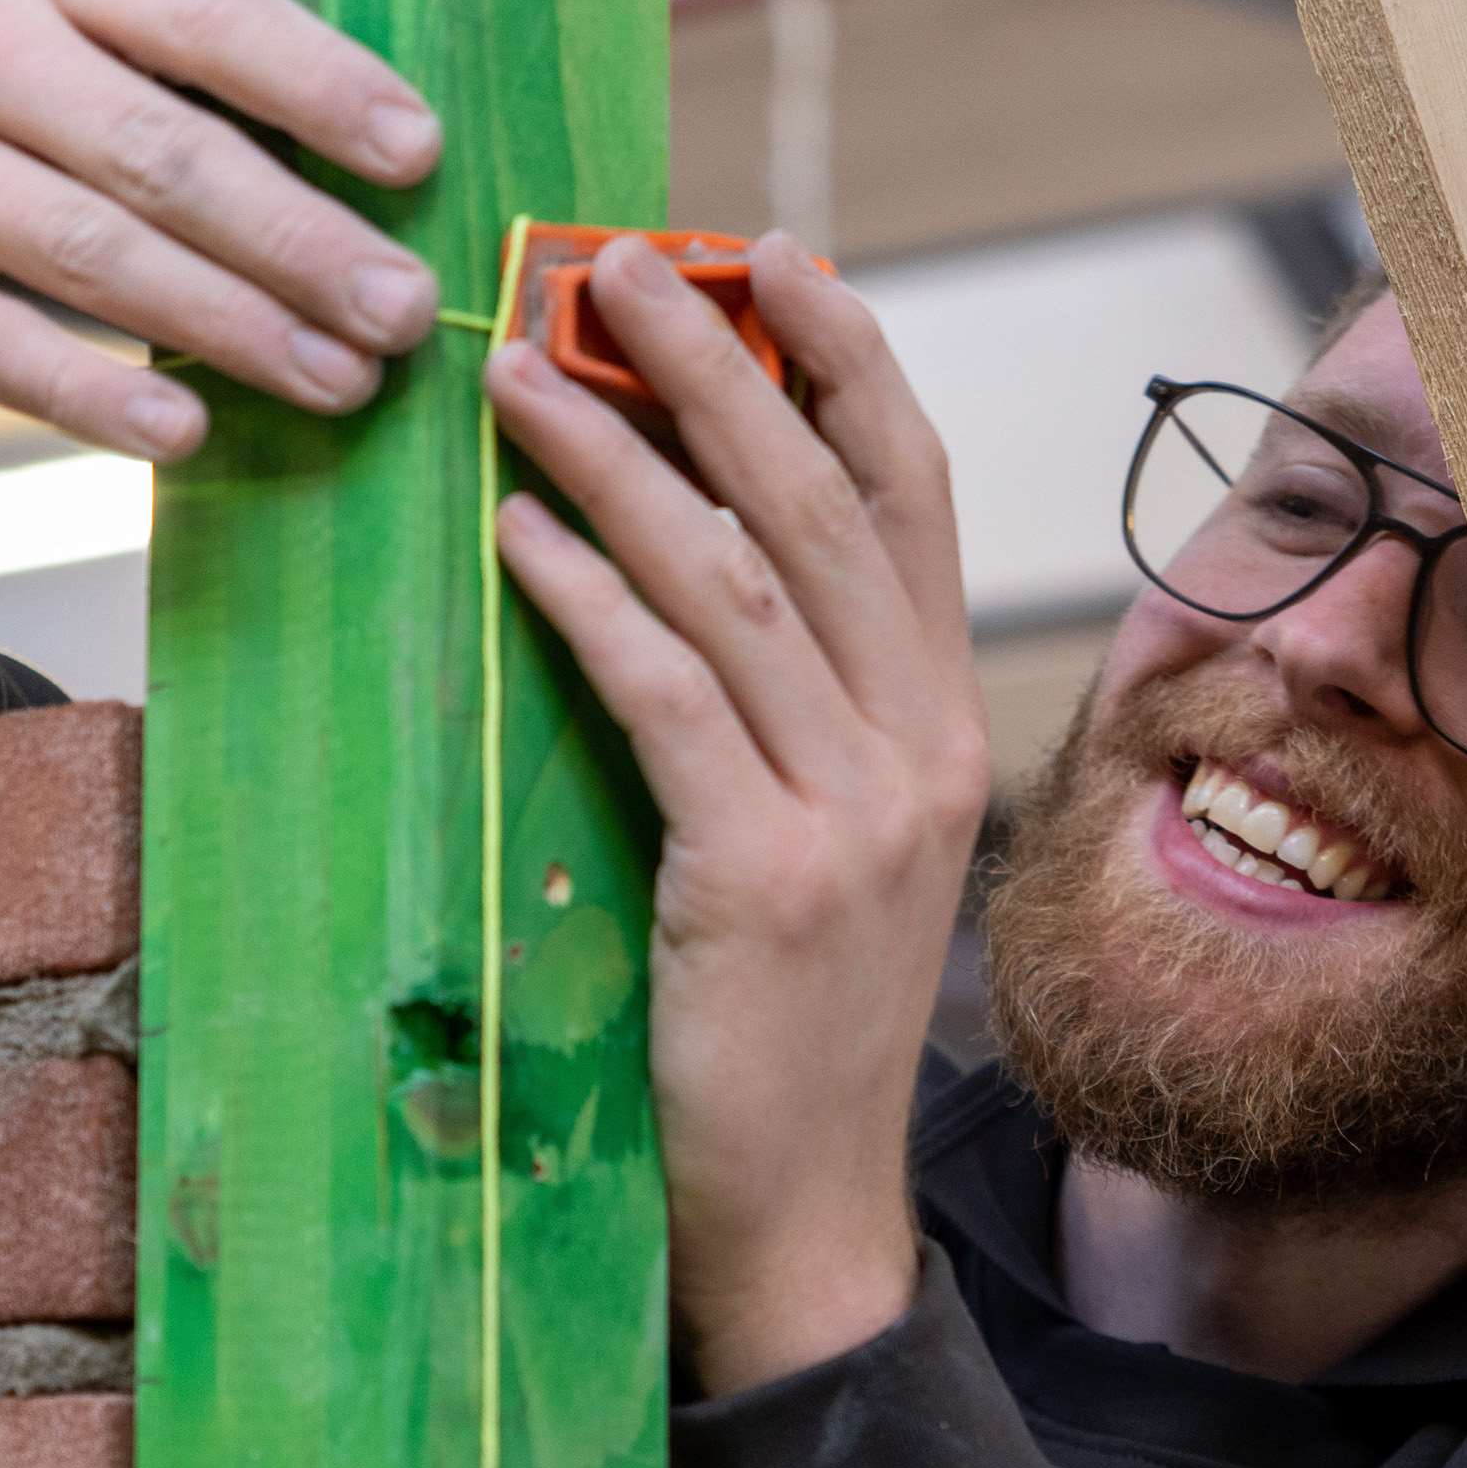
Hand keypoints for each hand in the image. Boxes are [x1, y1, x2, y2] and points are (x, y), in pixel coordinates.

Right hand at [0, 0, 442, 459]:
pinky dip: (97, 397)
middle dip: (299, 242)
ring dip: (230, 328)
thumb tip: (369, 167)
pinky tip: (183, 435)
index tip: (418, 156)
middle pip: (161, 156)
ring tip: (338, 382)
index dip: (320, 88)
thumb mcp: (36, 15)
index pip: (205, 18)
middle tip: (402, 311)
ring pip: (91, 254)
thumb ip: (173, 71)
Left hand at [487, 235, 989, 1397]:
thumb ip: (799, 708)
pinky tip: (518, 538)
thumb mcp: (837, 845)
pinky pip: (669, 696)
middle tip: (610, 268)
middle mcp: (923, 750)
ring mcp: (856, 815)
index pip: (915, 502)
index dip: (848, 363)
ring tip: (517, 377)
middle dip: (716, 367)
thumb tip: (684, 551)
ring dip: (618, 461)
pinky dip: (589, 599)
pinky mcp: (764, 878)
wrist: (808, 1208)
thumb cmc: (793, 1019)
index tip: (769, 259)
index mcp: (949, 726)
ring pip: (735, 582)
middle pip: (825, 509)